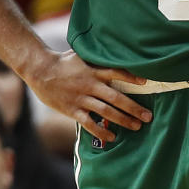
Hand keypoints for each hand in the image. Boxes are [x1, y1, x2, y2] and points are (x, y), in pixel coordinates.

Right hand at [23, 50, 150, 143]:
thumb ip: (97, 58)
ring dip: (123, 120)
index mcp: (93, 70)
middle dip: (134, 108)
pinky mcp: (72, 110)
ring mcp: (81, 98)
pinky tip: (112, 136)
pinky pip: (89, 123)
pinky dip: (102, 130)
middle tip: (148, 116)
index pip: (116, 72)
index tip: (145, 83)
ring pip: (106, 112)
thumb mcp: (81, 55)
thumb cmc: (63, 62)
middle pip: (116, 98)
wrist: (40, 70)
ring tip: (136, 126)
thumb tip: (115, 51)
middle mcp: (89, 84)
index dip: (131, 77)